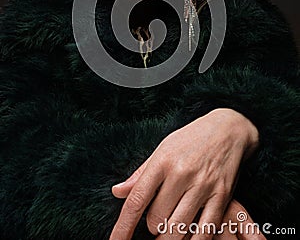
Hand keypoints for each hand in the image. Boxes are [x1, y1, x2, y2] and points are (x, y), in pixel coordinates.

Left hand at [109, 108, 258, 239]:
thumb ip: (140, 174)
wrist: (227, 129)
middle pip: (156, 219)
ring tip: (170, 227)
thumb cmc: (191, 140)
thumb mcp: (162, 149)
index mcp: (162, 161)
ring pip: (177, 229)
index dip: (123, 226)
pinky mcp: (222, 196)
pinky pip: (204, 231)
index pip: (137, 200)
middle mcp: (181, 173)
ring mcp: (203, 185)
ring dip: (169, 236)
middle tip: (159, 216)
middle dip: (153, 224)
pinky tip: (188, 235)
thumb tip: (116, 192)